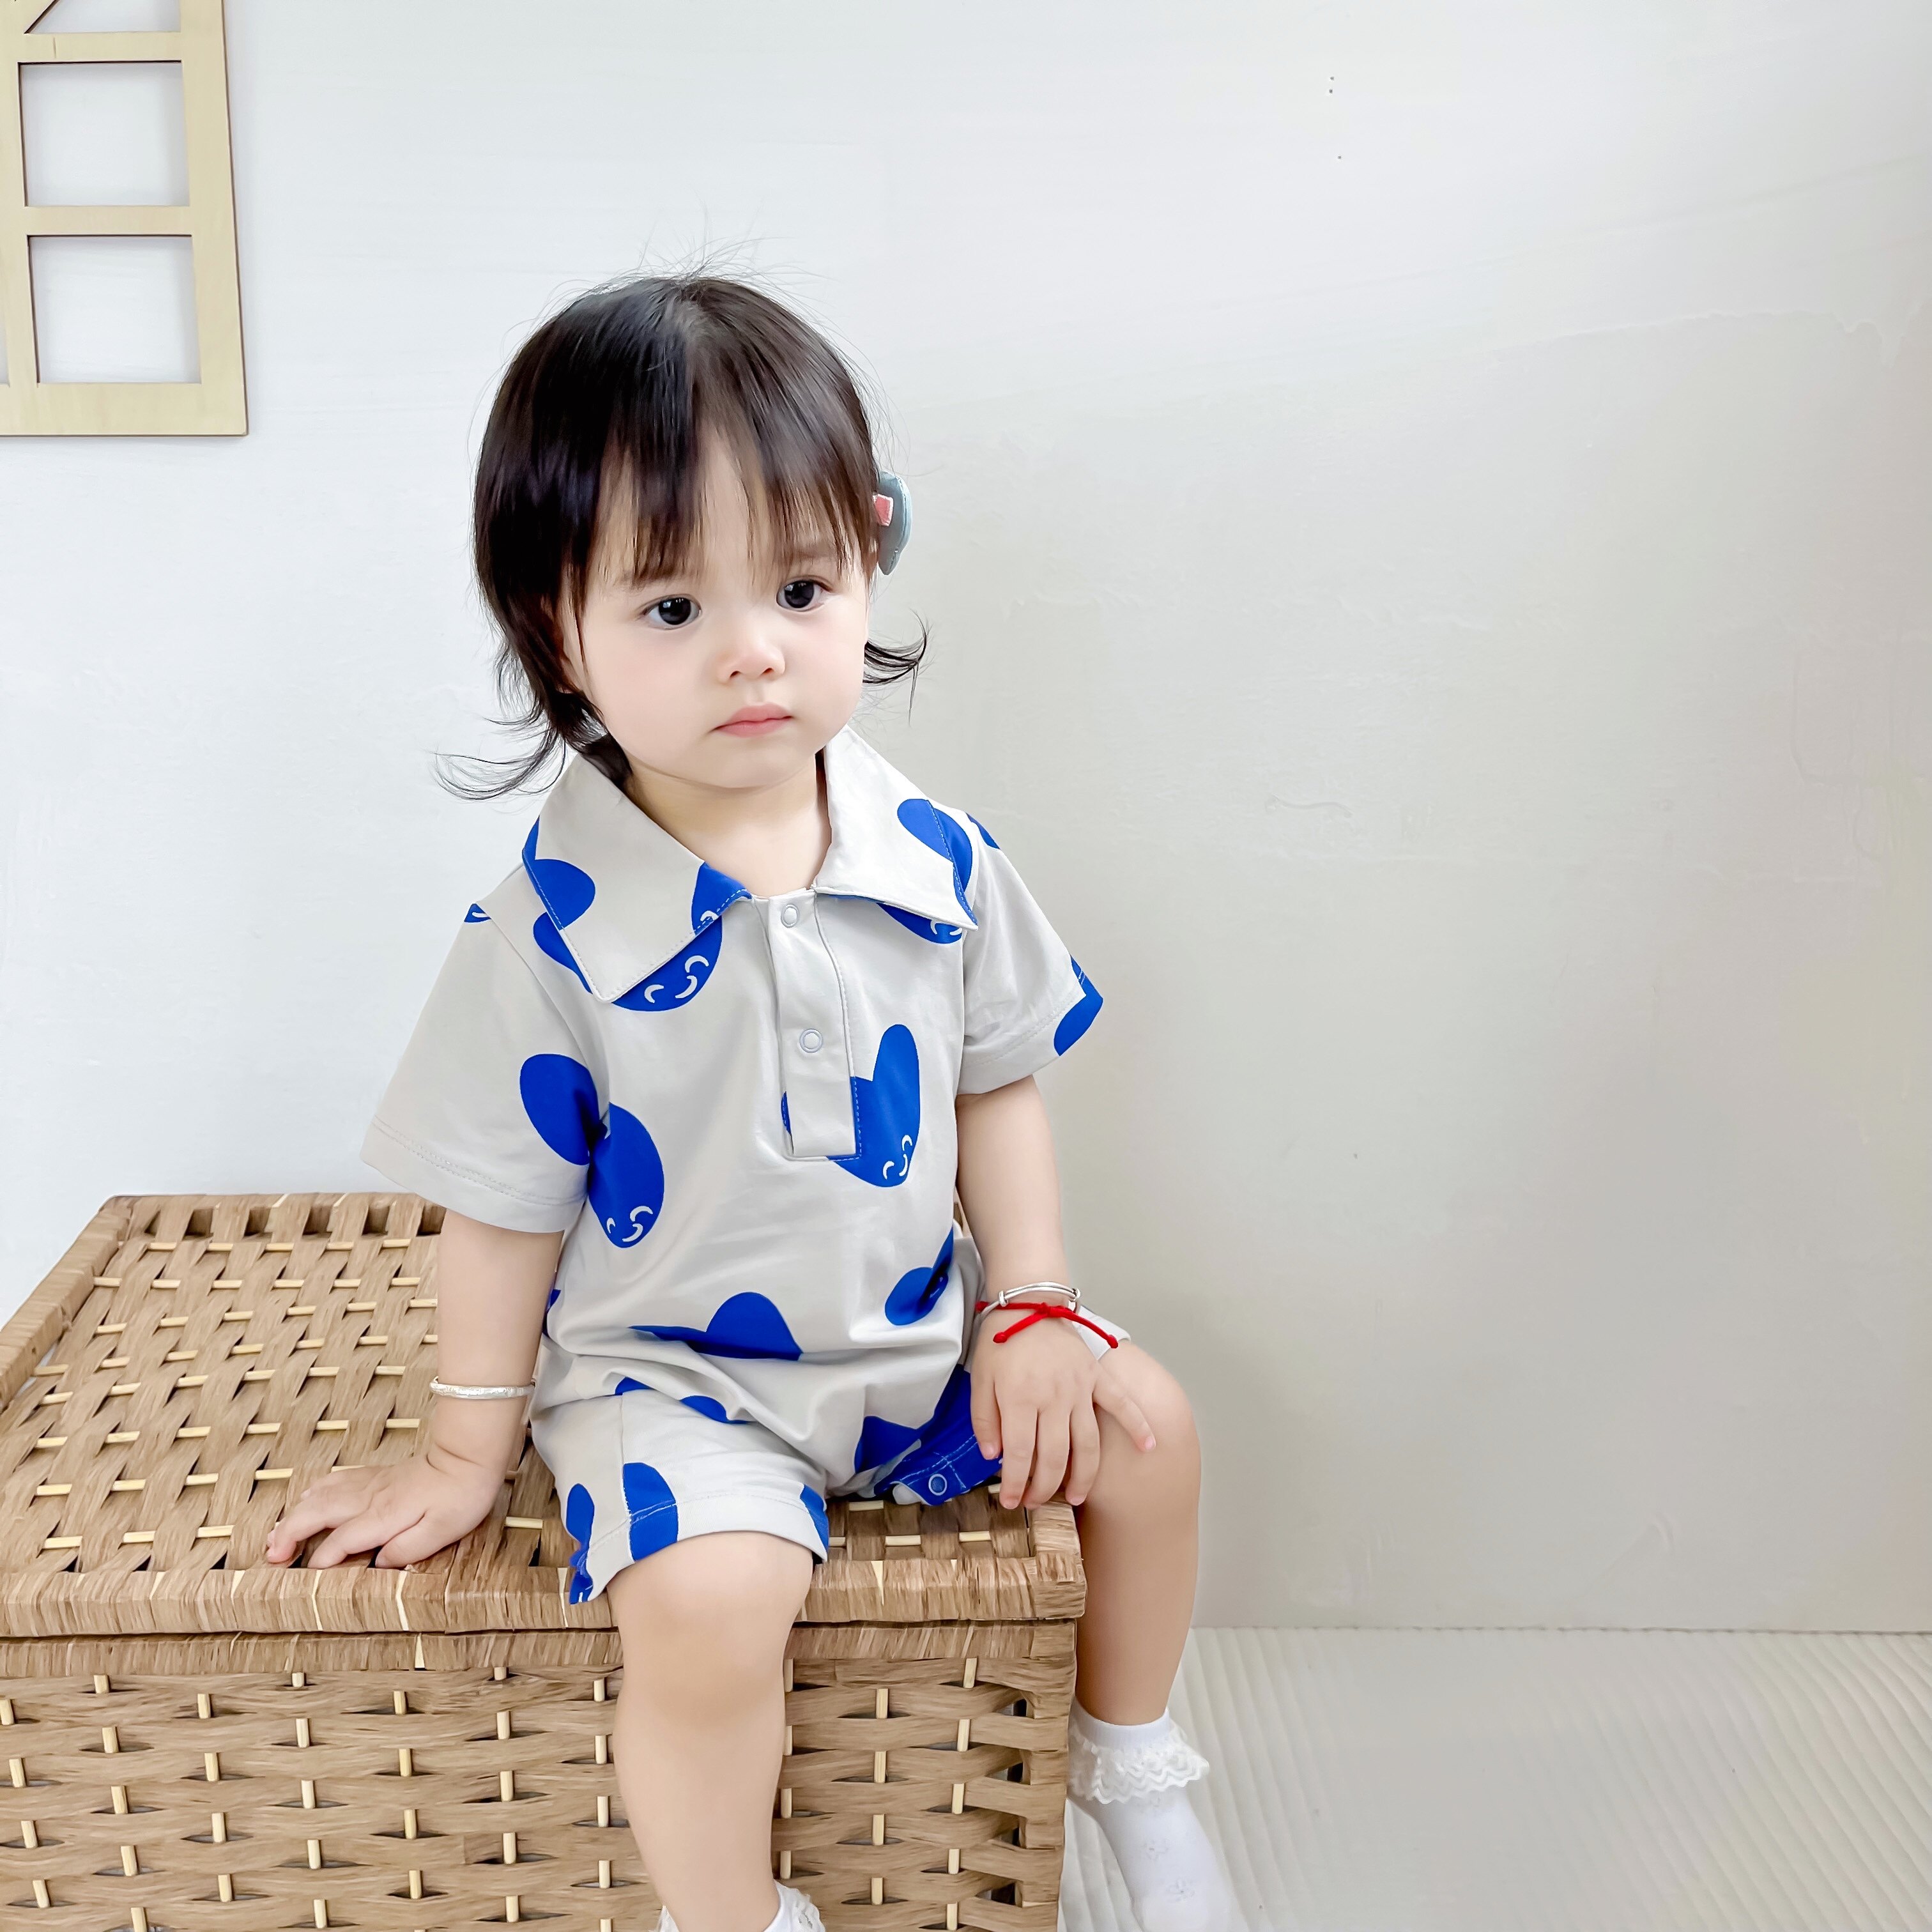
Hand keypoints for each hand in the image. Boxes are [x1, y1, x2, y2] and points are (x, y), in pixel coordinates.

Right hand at [263, 1445, 503, 1570]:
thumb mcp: (442, 1532)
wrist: (469, 1457)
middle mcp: (369, 1497)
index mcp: (383, 1515)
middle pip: (317, 1513)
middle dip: (289, 1533)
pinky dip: (313, 1492)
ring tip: (276, 1535)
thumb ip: (406, 1550)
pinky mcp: (376, 1475)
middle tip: (271, 1556)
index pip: (341, 1540)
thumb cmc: (461, 1497)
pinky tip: (307, 1498)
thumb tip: (377, 1564)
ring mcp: (370, 1483)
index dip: (322, 1559)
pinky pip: (335, 1481)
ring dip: (295, 1515)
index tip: (308, 1576)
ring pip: (320, 1495)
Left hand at [969, 1310, 1157, 1509]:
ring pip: (1087, 1443)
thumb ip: (985, 1421)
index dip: (1015, 1484)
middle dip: (1044, 1487)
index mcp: (1021, 1398)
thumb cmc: (1001, 1342)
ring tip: (1074, 1498)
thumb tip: (994, 1457)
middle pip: (1055, 1457)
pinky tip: (1148, 1446)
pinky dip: (1138, 1425)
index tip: (1010, 1502)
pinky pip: (1122, 1404)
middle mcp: (1054, 1398)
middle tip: (1034, 1502)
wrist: (1027, 1302)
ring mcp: (1080, 1388)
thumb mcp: (980, 1381)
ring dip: (1083, 1476)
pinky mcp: (1097, 1377)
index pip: (1020, 1455)